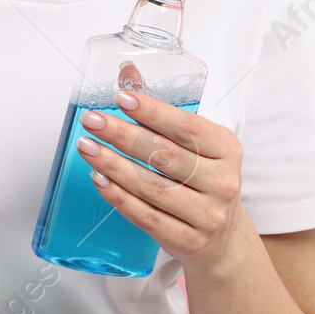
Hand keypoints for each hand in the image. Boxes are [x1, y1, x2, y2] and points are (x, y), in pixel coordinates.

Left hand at [76, 63, 246, 272]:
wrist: (223, 239)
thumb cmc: (203, 180)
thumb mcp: (195, 144)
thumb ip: (161, 110)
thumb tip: (127, 71)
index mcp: (227, 149)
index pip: (187, 127)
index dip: (152, 112)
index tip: (121, 98)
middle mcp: (222, 182)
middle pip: (165, 155)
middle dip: (123, 135)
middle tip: (92, 120)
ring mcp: (208, 215)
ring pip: (152, 187)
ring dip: (114, 165)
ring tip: (87, 148)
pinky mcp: (189, 241)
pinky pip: (147, 217)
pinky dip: (119, 197)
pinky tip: (99, 179)